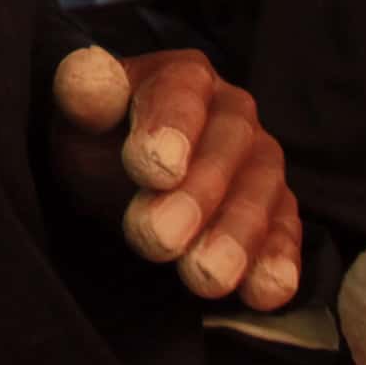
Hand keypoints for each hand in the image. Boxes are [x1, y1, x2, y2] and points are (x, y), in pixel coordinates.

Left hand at [53, 47, 302, 310]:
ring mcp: (260, 162)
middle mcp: (233, 112)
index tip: (150, 169)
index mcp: (184, 75)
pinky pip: (286, 234)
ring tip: (204, 274)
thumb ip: (83, 94)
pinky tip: (261, 291)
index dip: (169, 128)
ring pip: (262, 193)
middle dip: (196, 195)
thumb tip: (93, 73)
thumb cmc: (99, 140)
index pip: (183, 93)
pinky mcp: (276, 213)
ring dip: (236, 237)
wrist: (117, 176)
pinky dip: (277, 263)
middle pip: (229, 147)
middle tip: (156, 236)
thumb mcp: (79, 116)